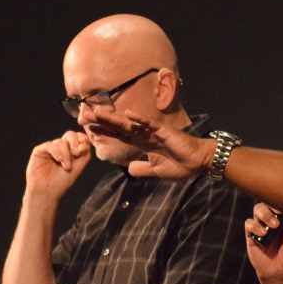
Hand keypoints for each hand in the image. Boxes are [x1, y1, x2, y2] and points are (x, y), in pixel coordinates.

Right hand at [25, 131, 91, 198]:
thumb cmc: (63, 181)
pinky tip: (59, 160)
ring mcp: (50, 149)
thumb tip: (86, 140)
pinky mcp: (39, 151)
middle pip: (70, 134)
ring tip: (67, 166)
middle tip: (77, 154)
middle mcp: (61, 148)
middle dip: (75, 142)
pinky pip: (50, 145)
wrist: (48, 191)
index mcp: (71, 151)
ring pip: (61, 141)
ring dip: (66, 154)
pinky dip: (56, 152)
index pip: (78, 137)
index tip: (84, 145)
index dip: (82, 138)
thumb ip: (85, 153)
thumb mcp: (79, 166)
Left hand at [93, 108, 214, 179]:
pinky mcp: (164, 131)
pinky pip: (150, 124)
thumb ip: (143, 169)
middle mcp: (146, 135)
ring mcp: (154, 131)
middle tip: (84, 115)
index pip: (120, 136)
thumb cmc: (181, 166)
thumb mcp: (157, 171)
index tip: (89, 129)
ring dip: (114, 118)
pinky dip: (139, 119)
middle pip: (120, 127)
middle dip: (102, 122)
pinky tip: (127, 114)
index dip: (105, 132)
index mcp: (143, 144)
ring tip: (97, 112)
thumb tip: (128, 169)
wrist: (198, 163)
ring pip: (130, 123)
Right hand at [245, 203, 282, 283]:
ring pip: (257, 209)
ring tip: (272, 227)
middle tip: (278, 215)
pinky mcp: (251, 234)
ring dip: (264, 215)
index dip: (282, 200)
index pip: (281, 202)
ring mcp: (261, 225)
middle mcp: (272, 218)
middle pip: (267, 202)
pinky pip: (249, 224)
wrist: (279, 273)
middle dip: (272, 207)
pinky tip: (263, 234)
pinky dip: (255, 226)